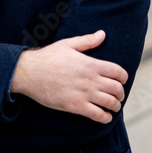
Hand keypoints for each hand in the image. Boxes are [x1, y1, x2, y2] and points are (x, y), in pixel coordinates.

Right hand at [11, 30, 128, 123]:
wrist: (28, 72)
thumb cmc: (46, 58)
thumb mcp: (67, 45)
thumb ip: (87, 41)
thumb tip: (102, 34)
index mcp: (90, 64)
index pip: (118, 72)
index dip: (123, 77)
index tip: (120, 80)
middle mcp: (90, 79)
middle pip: (118, 89)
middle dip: (120, 93)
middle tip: (117, 95)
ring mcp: (84, 94)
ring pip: (111, 103)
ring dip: (115, 106)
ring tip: (112, 106)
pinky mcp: (75, 106)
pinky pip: (98, 115)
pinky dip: (105, 118)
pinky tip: (104, 116)